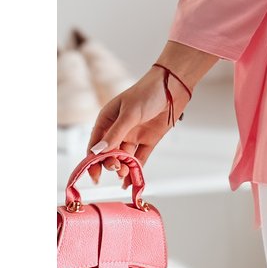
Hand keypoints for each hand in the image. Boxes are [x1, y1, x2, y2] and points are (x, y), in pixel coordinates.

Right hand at [84, 66, 189, 187]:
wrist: (173, 86)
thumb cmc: (148, 92)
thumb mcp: (129, 113)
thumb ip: (115, 134)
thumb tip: (96, 152)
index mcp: (108, 120)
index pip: (96, 144)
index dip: (93, 160)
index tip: (94, 174)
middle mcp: (119, 129)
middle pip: (109, 153)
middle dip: (110, 163)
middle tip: (116, 168)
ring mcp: (133, 135)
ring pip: (124, 158)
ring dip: (122, 168)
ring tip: (125, 173)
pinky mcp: (148, 140)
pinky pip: (139, 158)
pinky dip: (135, 170)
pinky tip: (131, 182)